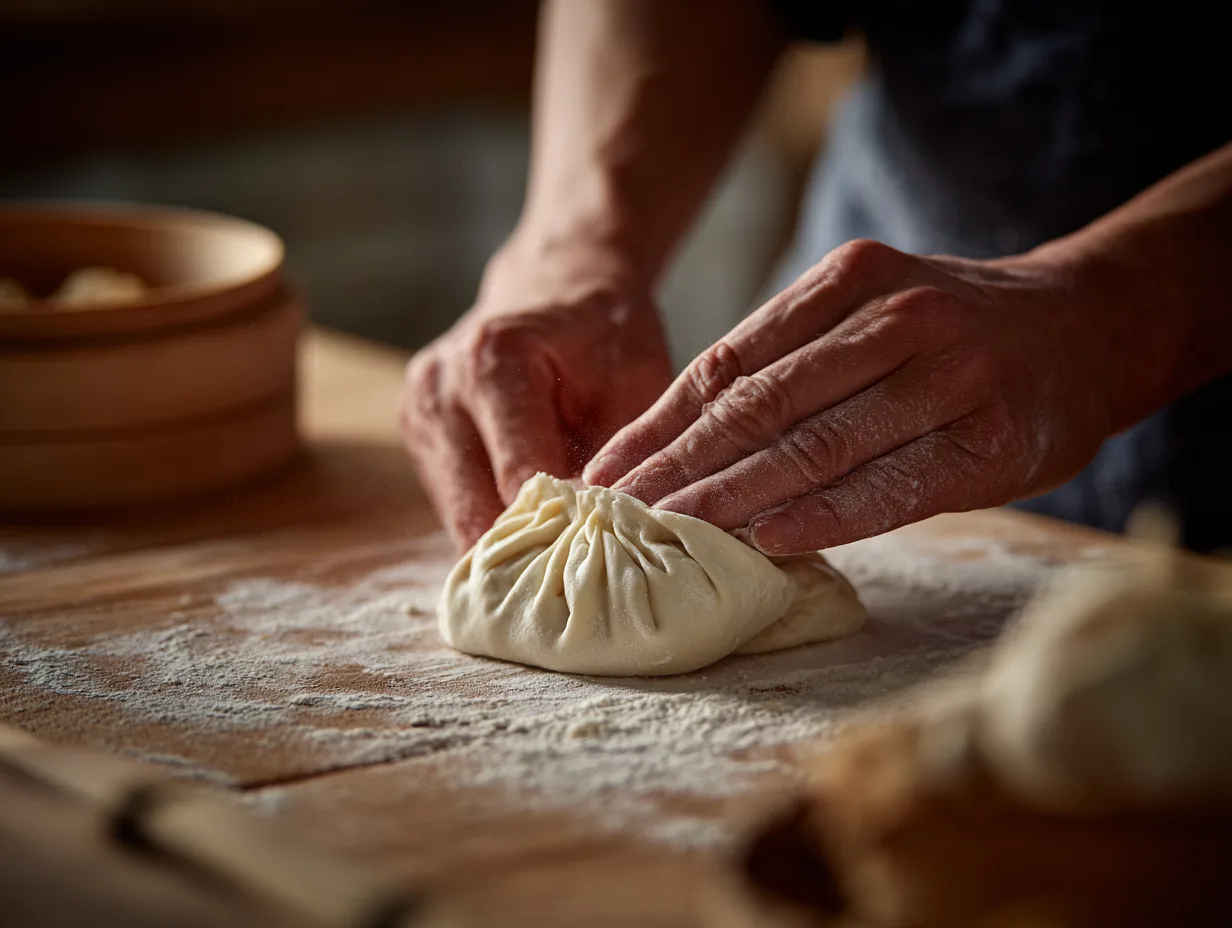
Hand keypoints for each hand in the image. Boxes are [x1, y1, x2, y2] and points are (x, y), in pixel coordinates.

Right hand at [402, 242, 672, 549]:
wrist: (559, 288)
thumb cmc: (606, 333)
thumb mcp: (637, 382)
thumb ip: (620, 455)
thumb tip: (614, 535)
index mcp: (493, 363)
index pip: (520, 479)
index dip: (564, 531)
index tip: (600, 565)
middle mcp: (440, 388)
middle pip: (475, 509)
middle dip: (531, 551)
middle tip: (579, 587)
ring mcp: (418, 413)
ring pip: (459, 516)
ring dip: (509, 543)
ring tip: (561, 562)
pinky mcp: (417, 436)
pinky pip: (455, 502)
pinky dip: (494, 523)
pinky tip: (536, 531)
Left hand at [584, 239, 1163, 554]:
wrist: (1090, 324)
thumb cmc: (954, 330)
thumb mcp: (870, 310)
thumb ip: (792, 359)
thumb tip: (685, 438)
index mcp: (848, 281)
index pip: (728, 362)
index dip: (658, 422)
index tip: (602, 470)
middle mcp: (895, 319)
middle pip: (760, 406)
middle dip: (676, 466)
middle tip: (612, 514)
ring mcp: (948, 377)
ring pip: (816, 446)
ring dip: (731, 497)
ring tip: (667, 534)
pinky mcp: (989, 441)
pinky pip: (890, 486)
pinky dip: (823, 516)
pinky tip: (765, 541)